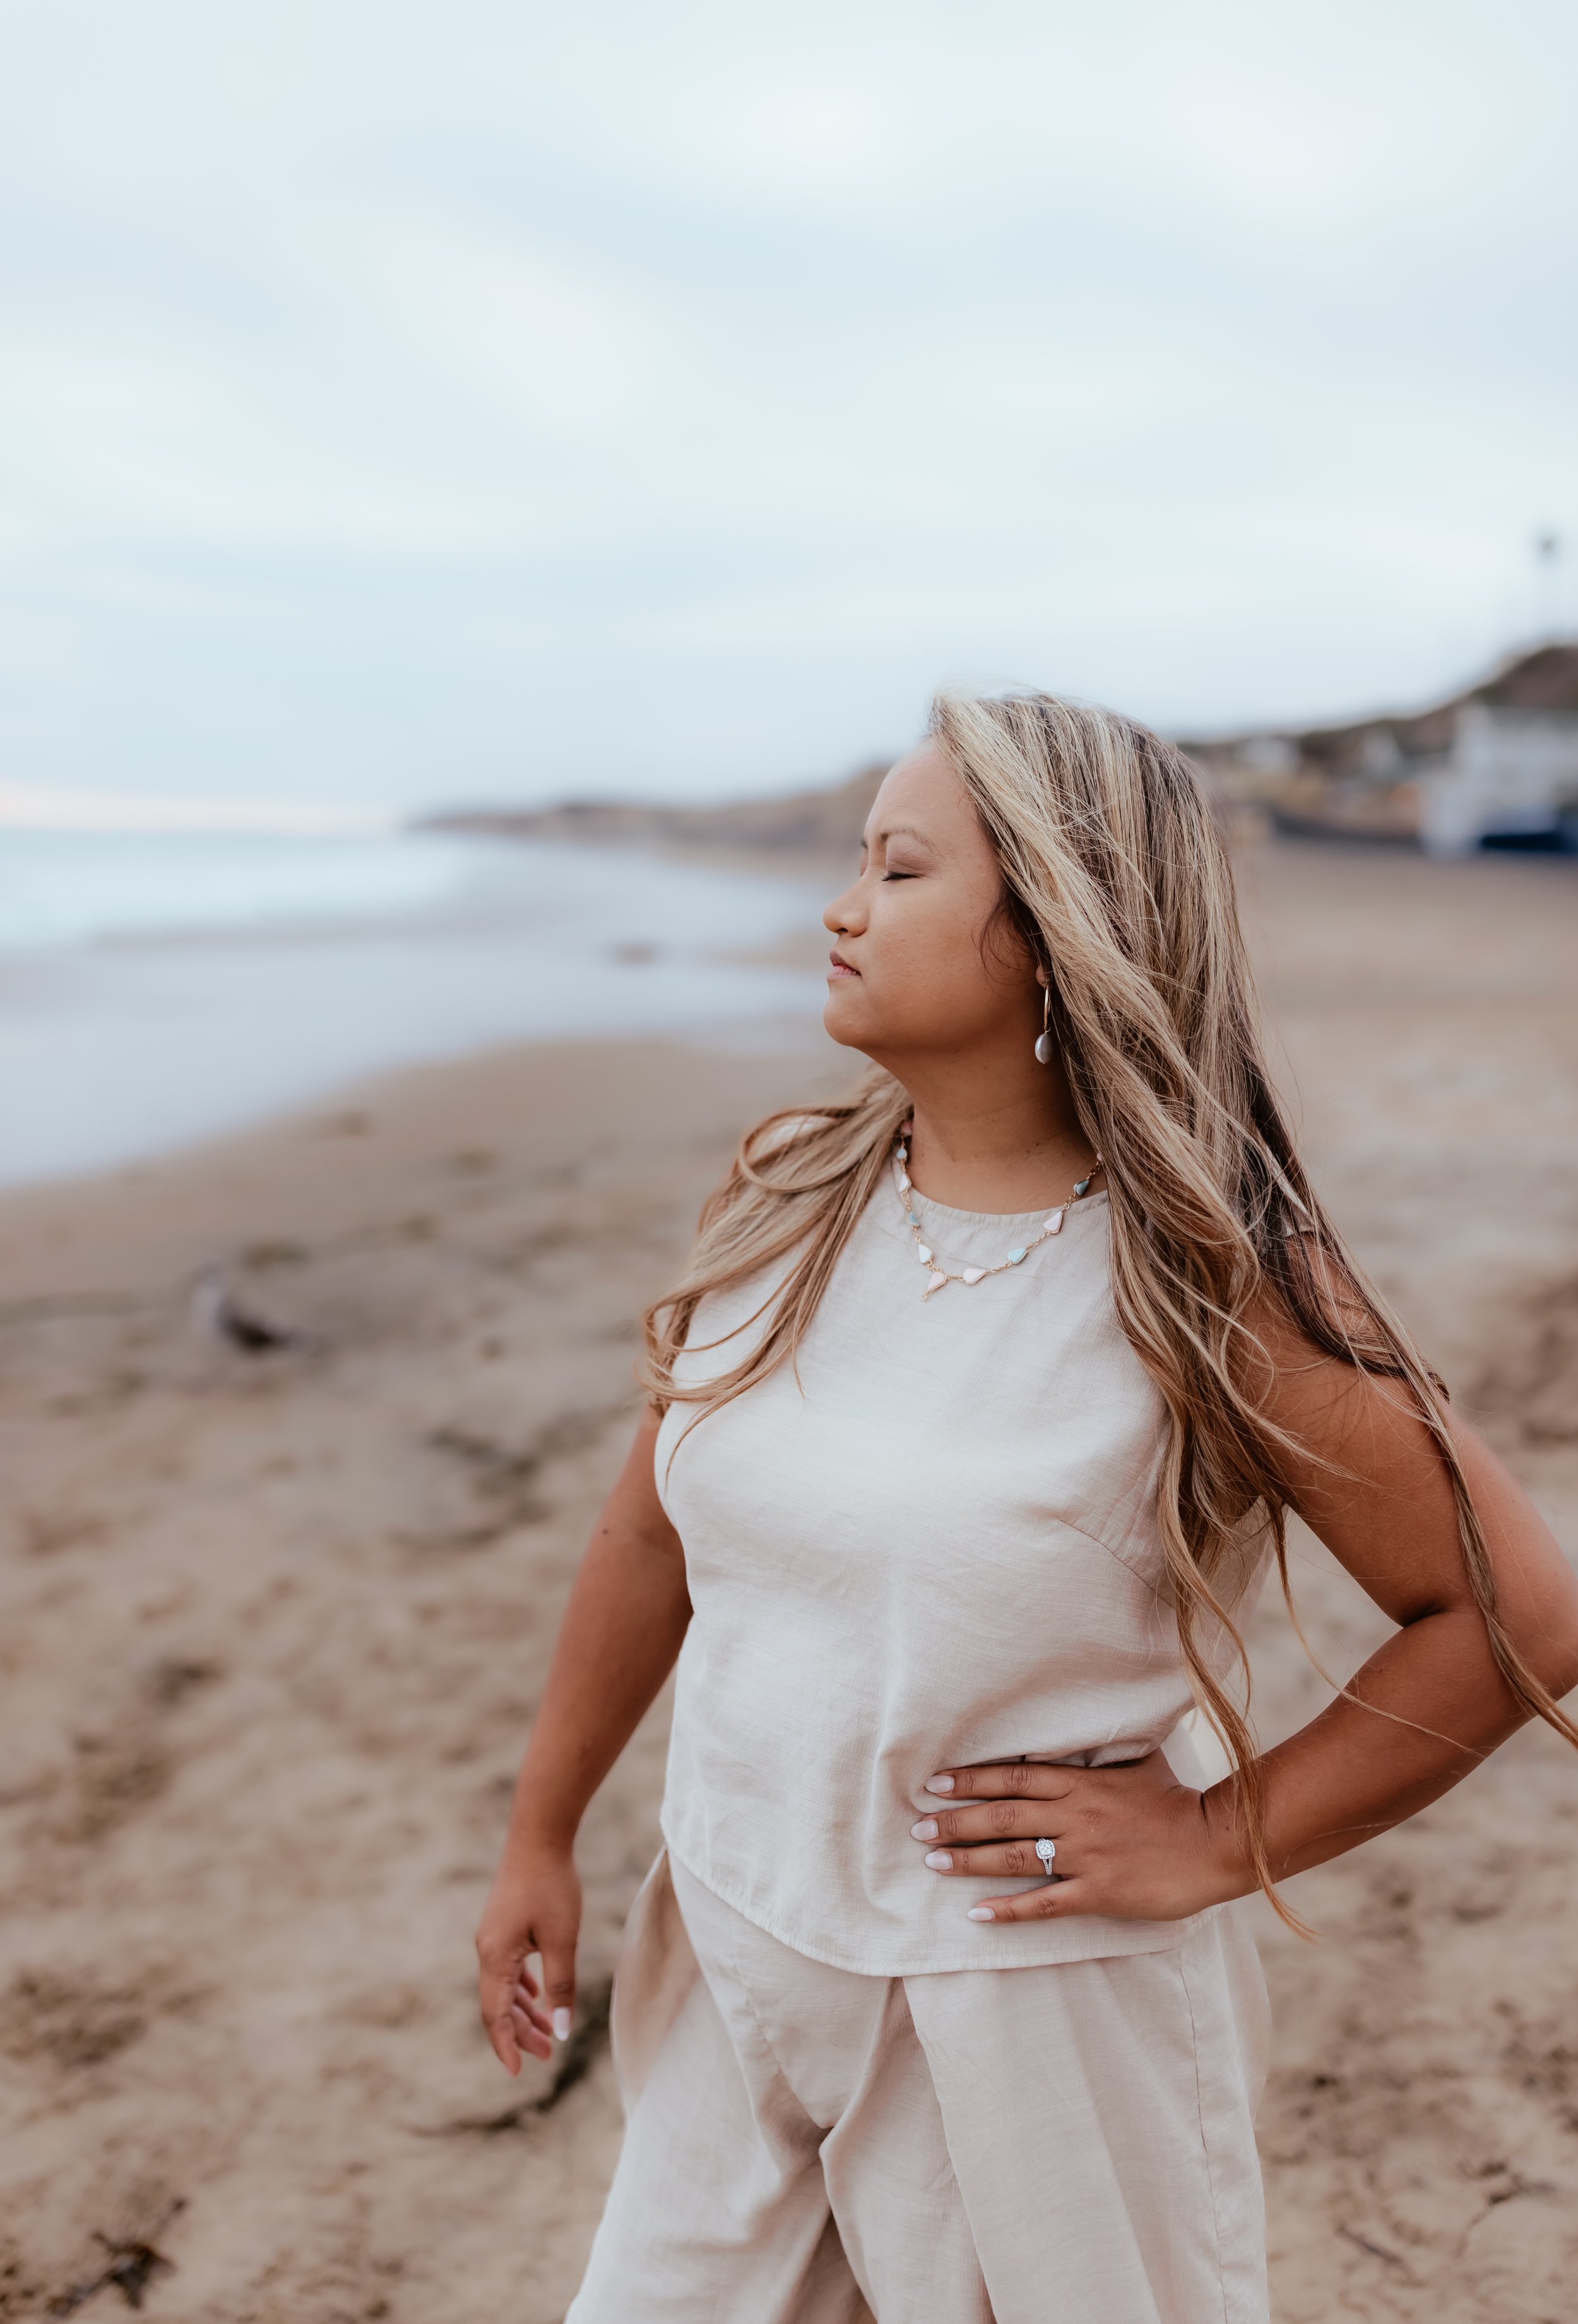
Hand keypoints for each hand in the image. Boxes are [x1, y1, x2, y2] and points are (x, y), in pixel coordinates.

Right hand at [475, 1840, 581, 2073]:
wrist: (539, 1836)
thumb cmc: (551, 1886)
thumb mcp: (562, 1940)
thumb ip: (560, 1986)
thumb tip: (560, 2030)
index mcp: (495, 1957)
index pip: (495, 2015)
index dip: (506, 2046)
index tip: (517, 2072)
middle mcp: (487, 1950)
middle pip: (498, 2005)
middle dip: (520, 2033)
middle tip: (546, 2056)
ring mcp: (492, 1936)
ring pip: (504, 1987)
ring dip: (523, 2012)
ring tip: (545, 2032)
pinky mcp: (502, 1925)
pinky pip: (507, 1967)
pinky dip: (521, 1988)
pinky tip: (536, 1995)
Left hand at [909, 1753, 1245, 1923]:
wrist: (1214, 1843)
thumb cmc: (1173, 1800)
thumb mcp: (1134, 1762)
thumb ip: (1096, 1754)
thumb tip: (1068, 1735)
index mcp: (1081, 1783)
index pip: (1013, 1777)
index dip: (970, 1779)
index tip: (934, 1783)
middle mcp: (1076, 1816)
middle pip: (1002, 1816)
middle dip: (955, 1822)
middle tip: (918, 1827)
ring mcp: (1086, 1855)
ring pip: (1015, 1857)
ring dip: (970, 1860)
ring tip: (933, 1861)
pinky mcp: (1099, 1892)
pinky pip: (1045, 1903)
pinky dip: (1009, 1910)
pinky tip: (979, 1914)